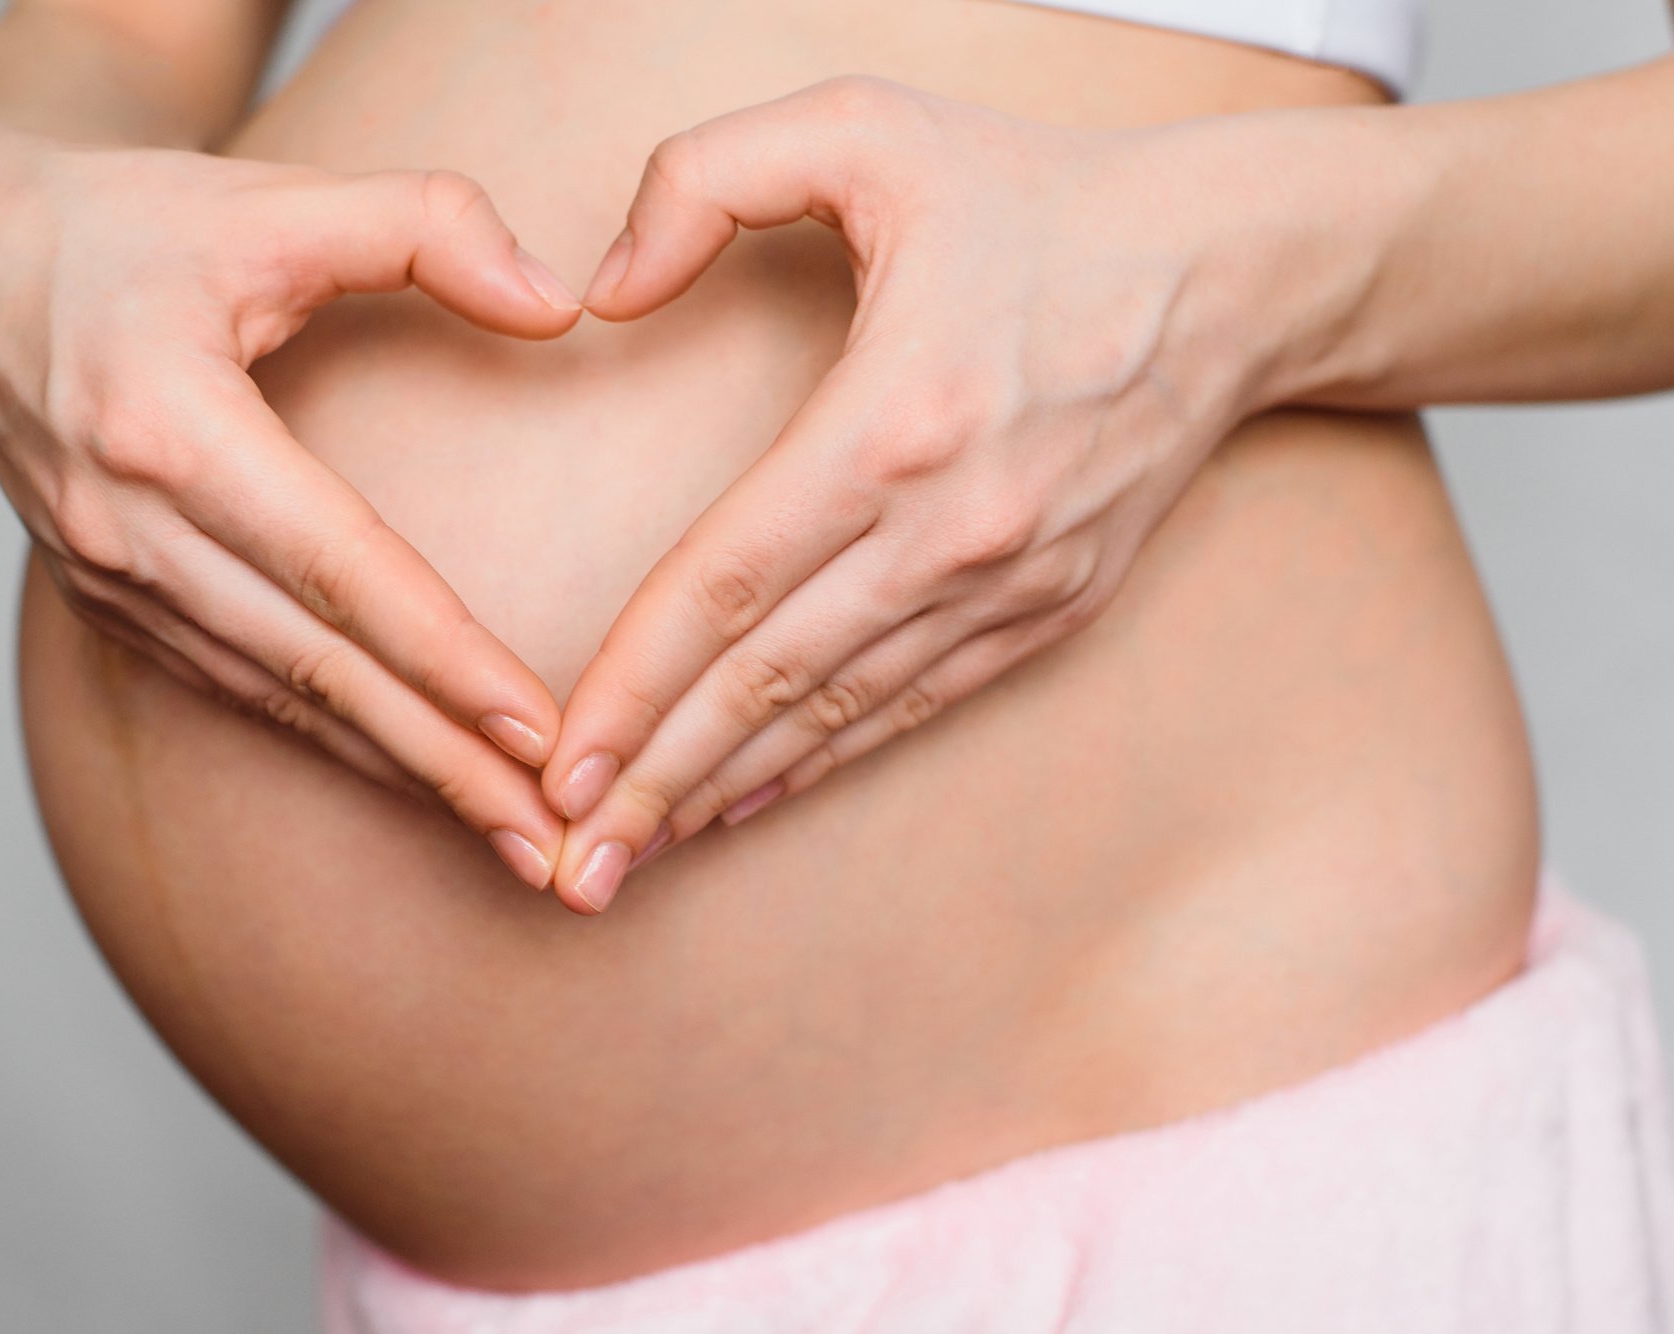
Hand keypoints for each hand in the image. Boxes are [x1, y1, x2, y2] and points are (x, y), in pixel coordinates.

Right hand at [0, 121, 582, 886]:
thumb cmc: (131, 225)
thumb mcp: (277, 196)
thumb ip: (429, 226)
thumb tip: (561, 308)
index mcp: (168, 425)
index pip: (338, 570)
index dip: (444, 659)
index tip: (540, 734)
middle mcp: (128, 524)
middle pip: (317, 669)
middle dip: (444, 764)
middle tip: (553, 846)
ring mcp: (107, 576)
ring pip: (278, 701)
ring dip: (399, 772)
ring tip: (507, 840)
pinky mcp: (107, 601)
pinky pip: (236, 689)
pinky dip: (330, 741)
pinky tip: (410, 775)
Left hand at [543, 77, 1261, 911]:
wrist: (1232, 270)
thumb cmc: (1038, 196)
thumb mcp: (866, 125)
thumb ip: (705, 176)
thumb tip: (605, 287)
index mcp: (891, 421)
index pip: (725, 584)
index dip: (632, 684)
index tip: (557, 764)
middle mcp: (950, 529)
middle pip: (765, 680)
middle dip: (655, 782)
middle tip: (569, 867)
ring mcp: (1006, 584)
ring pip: (833, 713)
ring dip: (725, 790)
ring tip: (632, 859)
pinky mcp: (1047, 611)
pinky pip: (910, 707)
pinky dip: (822, 761)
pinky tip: (747, 803)